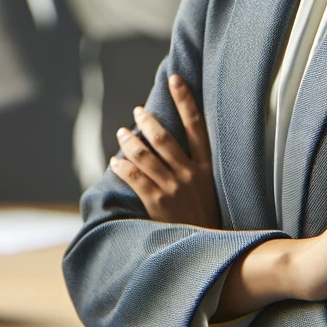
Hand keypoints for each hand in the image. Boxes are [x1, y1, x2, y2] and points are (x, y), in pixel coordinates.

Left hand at [110, 75, 220, 228]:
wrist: (210, 248)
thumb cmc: (206, 216)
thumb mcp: (211, 188)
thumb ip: (197, 167)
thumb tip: (174, 144)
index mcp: (206, 167)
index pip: (196, 125)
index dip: (185, 100)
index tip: (175, 78)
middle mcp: (190, 173)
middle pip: (163, 137)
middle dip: (147, 121)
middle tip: (138, 111)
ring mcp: (173, 188)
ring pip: (144, 155)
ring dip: (129, 142)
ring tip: (122, 134)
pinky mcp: (158, 203)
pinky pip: (135, 178)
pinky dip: (122, 167)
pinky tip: (115, 162)